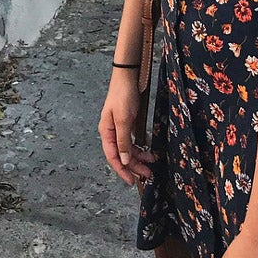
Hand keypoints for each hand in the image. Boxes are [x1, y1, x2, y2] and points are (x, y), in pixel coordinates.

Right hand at [98, 70, 155, 185]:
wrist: (128, 76)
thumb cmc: (123, 95)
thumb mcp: (123, 119)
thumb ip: (123, 140)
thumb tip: (123, 161)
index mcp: (106, 132)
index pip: (113, 157)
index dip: (122, 171)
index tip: (132, 181)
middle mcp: (111, 132)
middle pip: (122, 155)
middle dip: (134, 165)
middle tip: (148, 174)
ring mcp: (119, 128)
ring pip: (128, 148)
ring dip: (139, 157)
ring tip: (152, 162)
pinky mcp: (127, 122)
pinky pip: (132, 140)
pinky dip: (140, 146)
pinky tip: (148, 150)